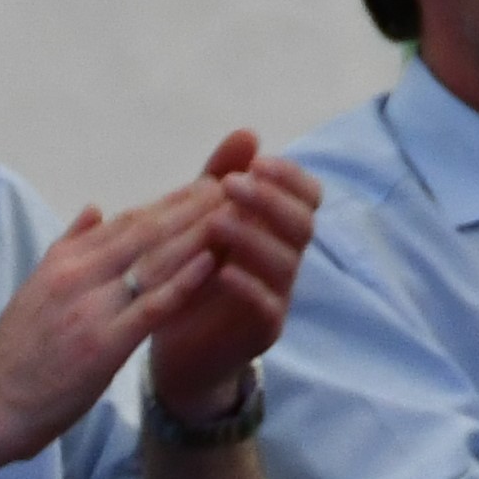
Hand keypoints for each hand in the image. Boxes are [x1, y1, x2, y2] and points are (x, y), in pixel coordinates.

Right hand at [0, 178, 233, 469]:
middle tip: (236, 182)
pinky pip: (151, 305)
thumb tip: (93, 208)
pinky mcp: (103, 344)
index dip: (171, 201)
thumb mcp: (36, 288)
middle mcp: (78, 275)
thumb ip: (68, 246)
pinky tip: (212, 261)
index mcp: (66, 261)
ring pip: (153, 259)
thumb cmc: (15, 355)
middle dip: (193, 204)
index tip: (208, 183)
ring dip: (198, 231)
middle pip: (147, 229)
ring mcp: (91, 308)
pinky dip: (183, 280)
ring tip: (236, 209)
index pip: (128, 221)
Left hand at [145, 133, 320, 416]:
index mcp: (275, 231)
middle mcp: (284, 261)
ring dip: (254, 237)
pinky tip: (222, 270)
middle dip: (270, 200)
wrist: (171, 346)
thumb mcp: (198, 222)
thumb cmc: (189, 276)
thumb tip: (248, 133)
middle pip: (303, 225)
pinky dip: (248, 284)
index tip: (256, 163)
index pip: (307, 196)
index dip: (289, 177)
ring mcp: (277, 298)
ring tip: (217, 223)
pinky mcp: (261, 332)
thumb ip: (219, 180)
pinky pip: (267, 305)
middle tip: (232, 185)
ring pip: (286, 262)